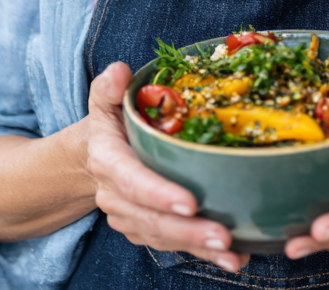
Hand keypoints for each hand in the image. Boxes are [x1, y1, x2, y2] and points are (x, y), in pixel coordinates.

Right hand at [87, 62, 250, 272]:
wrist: (94, 154)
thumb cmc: (110, 122)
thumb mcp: (105, 99)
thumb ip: (109, 87)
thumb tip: (119, 72)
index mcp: (108, 160)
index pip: (132, 181)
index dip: (159, 194)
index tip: (190, 202)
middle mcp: (115, 196)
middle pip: (152, 219)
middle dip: (188, 231)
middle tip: (224, 236)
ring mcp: (130, 217)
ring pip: (164, 238)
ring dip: (198, 247)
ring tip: (233, 251)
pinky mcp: (144, 230)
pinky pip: (173, 245)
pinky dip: (201, 254)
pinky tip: (234, 257)